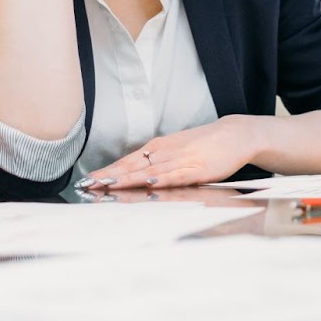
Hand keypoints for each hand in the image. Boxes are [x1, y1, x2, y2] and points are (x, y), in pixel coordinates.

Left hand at [82, 117, 259, 190]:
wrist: (233, 134)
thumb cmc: (203, 145)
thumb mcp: (174, 150)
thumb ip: (156, 162)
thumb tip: (134, 175)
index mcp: (156, 148)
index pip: (125, 162)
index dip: (106, 172)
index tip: (87, 180)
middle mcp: (163, 153)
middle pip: (131, 167)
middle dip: (108, 177)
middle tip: (88, 185)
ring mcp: (179, 161)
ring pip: (148, 171)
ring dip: (127, 179)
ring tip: (107, 186)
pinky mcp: (195, 169)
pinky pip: (175, 175)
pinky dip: (161, 179)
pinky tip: (149, 183)